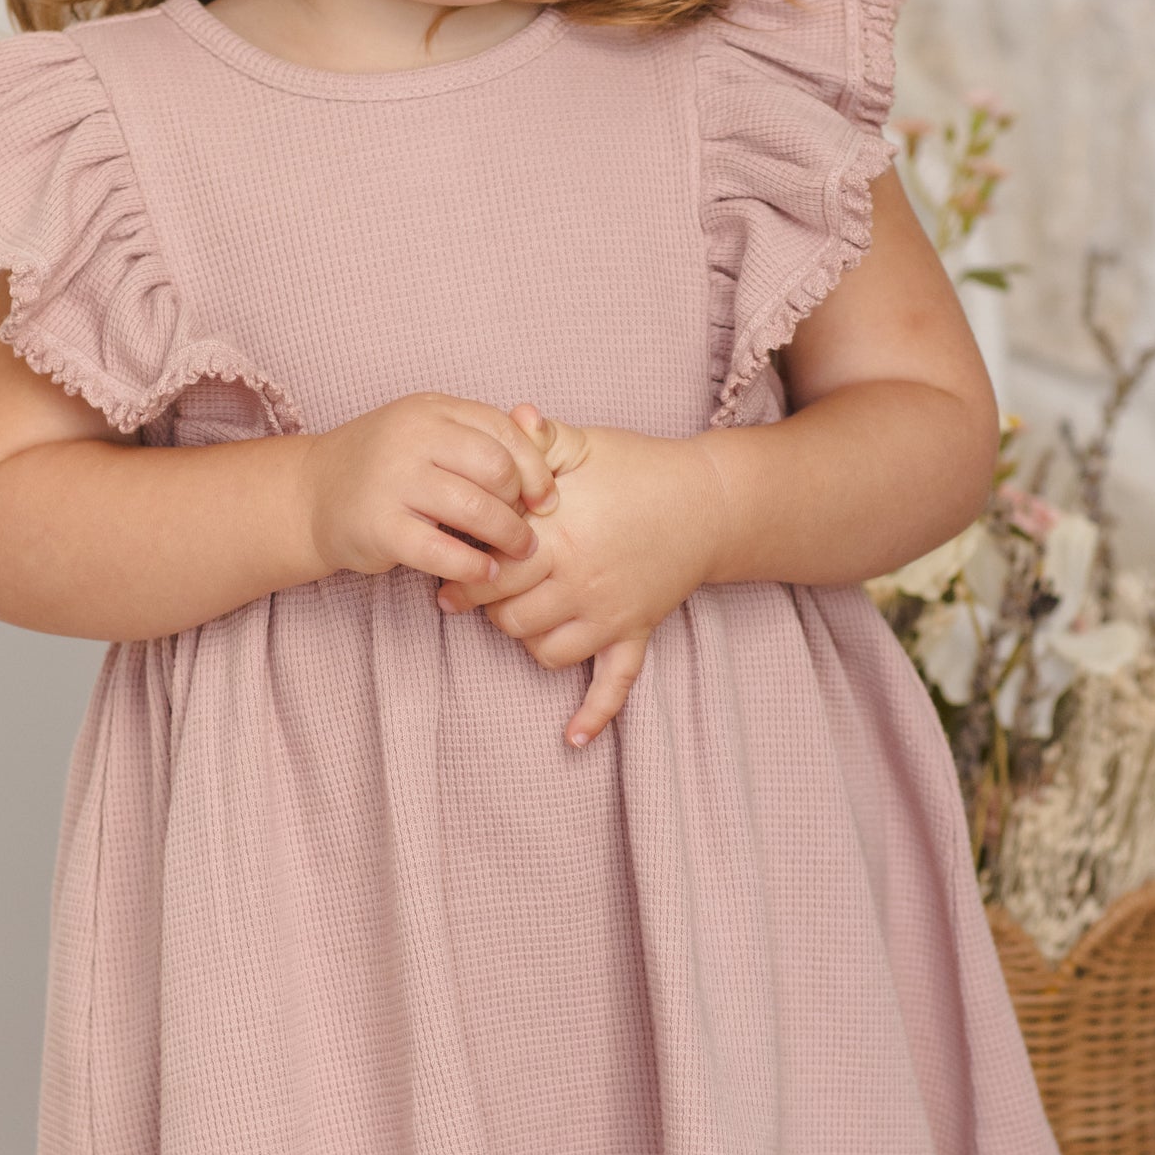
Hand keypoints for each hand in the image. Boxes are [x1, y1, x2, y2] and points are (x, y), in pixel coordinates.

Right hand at [301, 393, 560, 588]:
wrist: (311, 494)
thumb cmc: (386, 466)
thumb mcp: (428, 433)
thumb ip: (480, 435)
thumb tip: (544, 434)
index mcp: (432, 409)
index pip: (503, 431)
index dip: (535, 468)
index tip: (545, 499)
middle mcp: (412, 437)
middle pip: (495, 468)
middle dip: (520, 503)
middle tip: (527, 527)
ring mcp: (393, 481)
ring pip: (475, 508)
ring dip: (507, 537)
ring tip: (517, 552)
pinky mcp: (379, 527)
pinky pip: (442, 551)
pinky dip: (473, 566)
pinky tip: (485, 573)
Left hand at [436, 403, 720, 746]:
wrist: (708, 501)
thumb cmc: (638, 468)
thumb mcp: (585, 445)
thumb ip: (540, 438)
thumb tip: (508, 416)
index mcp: (560, 534)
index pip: (491, 568)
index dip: (460, 571)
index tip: (445, 566)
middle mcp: (580, 580)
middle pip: (507, 615)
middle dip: (482, 605)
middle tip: (469, 591)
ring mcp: (609, 612)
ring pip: (542, 649)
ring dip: (521, 637)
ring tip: (515, 613)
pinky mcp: (634, 631)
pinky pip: (615, 683)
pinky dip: (594, 714)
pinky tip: (573, 738)